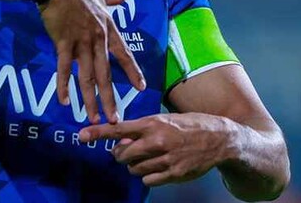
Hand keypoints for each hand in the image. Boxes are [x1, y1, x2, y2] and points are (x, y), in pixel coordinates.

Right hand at [39, 0, 145, 124]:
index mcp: (107, 27)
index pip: (123, 54)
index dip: (131, 72)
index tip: (140, 88)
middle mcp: (97, 38)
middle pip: (105, 73)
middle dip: (110, 98)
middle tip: (115, 118)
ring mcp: (80, 42)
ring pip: (87, 76)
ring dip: (90, 99)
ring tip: (93, 117)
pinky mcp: (62, 42)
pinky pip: (64, 69)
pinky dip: (63, 86)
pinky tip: (64, 101)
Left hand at [79, 113, 233, 186]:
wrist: (219, 139)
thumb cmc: (188, 126)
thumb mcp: (164, 120)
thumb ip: (142, 130)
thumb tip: (122, 142)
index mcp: (152, 124)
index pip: (118, 128)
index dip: (98, 132)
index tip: (82, 135)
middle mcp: (156, 141)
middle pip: (122, 154)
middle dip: (120, 155)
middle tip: (126, 153)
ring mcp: (166, 159)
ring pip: (134, 169)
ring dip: (135, 166)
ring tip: (148, 158)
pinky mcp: (174, 174)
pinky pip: (148, 179)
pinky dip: (148, 175)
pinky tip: (157, 167)